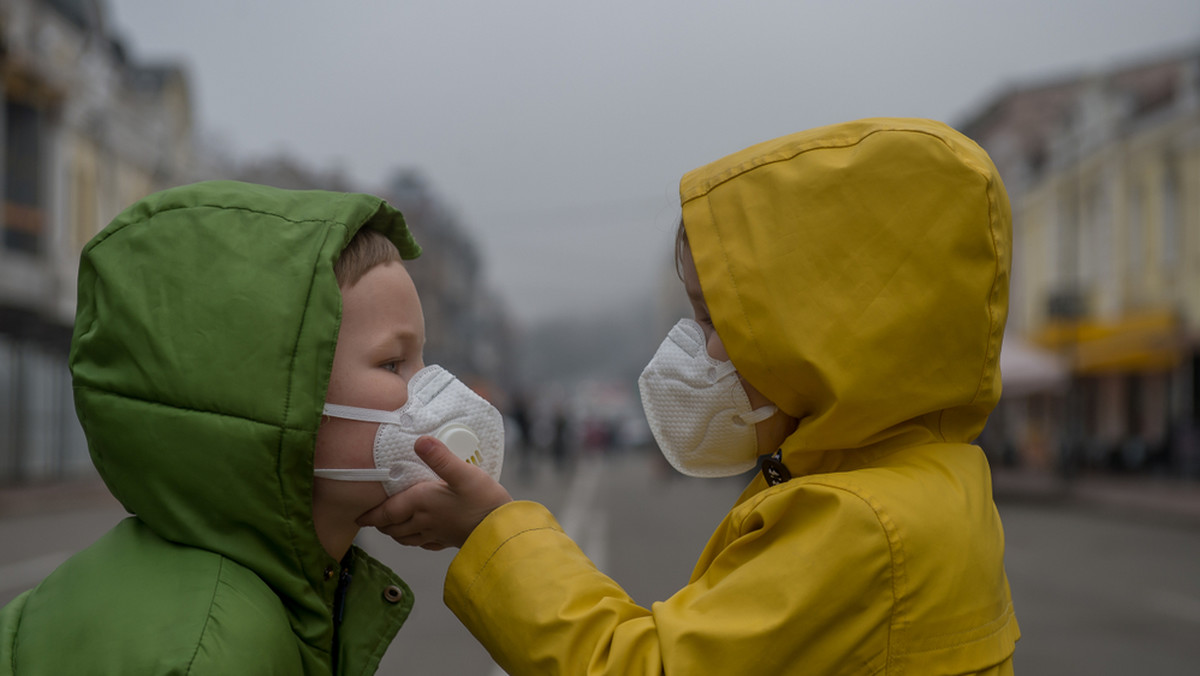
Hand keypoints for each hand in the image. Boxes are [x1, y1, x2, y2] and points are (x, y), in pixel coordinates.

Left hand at [357, 435, 512, 549]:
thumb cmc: (483, 501)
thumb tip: (419, 440)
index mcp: (422, 503)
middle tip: (373, 518)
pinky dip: (416, 541)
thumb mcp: (463, 473)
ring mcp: (437, 533)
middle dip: (381, 524)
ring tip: (391, 526)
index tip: (358, 517)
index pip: (388, 512)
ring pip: (406, 538)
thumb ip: (440, 457)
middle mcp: (425, 521)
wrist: (501, 530)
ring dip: (395, 533)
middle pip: (394, 527)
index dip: (371, 515)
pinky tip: (421, 536)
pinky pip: (425, 544)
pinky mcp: (450, 540)